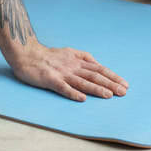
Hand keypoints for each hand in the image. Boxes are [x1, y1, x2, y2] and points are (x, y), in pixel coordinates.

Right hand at [9, 42, 128, 101]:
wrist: (26, 53)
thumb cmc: (47, 55)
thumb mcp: (68, 51)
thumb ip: (83, 57)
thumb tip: (98, 64)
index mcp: (77, 60)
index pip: (99, 69)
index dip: (112, 76)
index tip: (124, 84)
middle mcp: (72, 66)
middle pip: (94, 75)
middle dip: (110, 84)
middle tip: (123, 92)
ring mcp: (61, 73)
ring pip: (82, 82)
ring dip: (96, 89)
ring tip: (109, 95)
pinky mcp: (50, 79)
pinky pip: (62, 87)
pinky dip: (73, 93)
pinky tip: (82, 99)